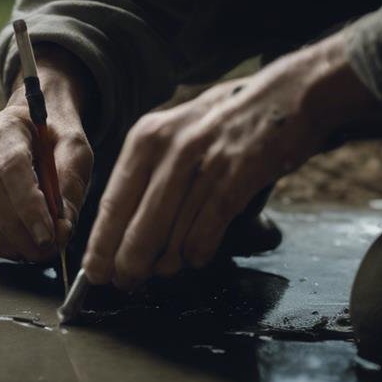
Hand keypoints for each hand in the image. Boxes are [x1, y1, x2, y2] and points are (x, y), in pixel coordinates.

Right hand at [0, 45, 93, 261]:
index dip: (28, 207)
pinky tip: (12, 241)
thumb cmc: (54, 138)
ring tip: (32, 251)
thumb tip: (61, 229)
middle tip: (45, 251)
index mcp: (5, 126)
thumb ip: (71, 186)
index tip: (48, 236)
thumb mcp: (75, 151)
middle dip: (17, 231)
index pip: (11, 168)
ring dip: (2, 241)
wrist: (30, 126)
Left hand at [82, 31, 381, 289]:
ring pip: (171, 235)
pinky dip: (198, 253)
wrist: (287, 97)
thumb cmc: (223, 128)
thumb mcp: (173, 138)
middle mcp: (169, 149)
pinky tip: (196, 257)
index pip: (112, 204)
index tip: (94, 273)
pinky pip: (207, 231)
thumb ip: (147, 180)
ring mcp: (204, 162)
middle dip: (128, 264)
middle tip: (125, 283)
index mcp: (145, 140)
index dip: (101, 245)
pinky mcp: (238, 176)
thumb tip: (120, 236)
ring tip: (167, 268)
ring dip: (167, 262)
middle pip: (136, 227)